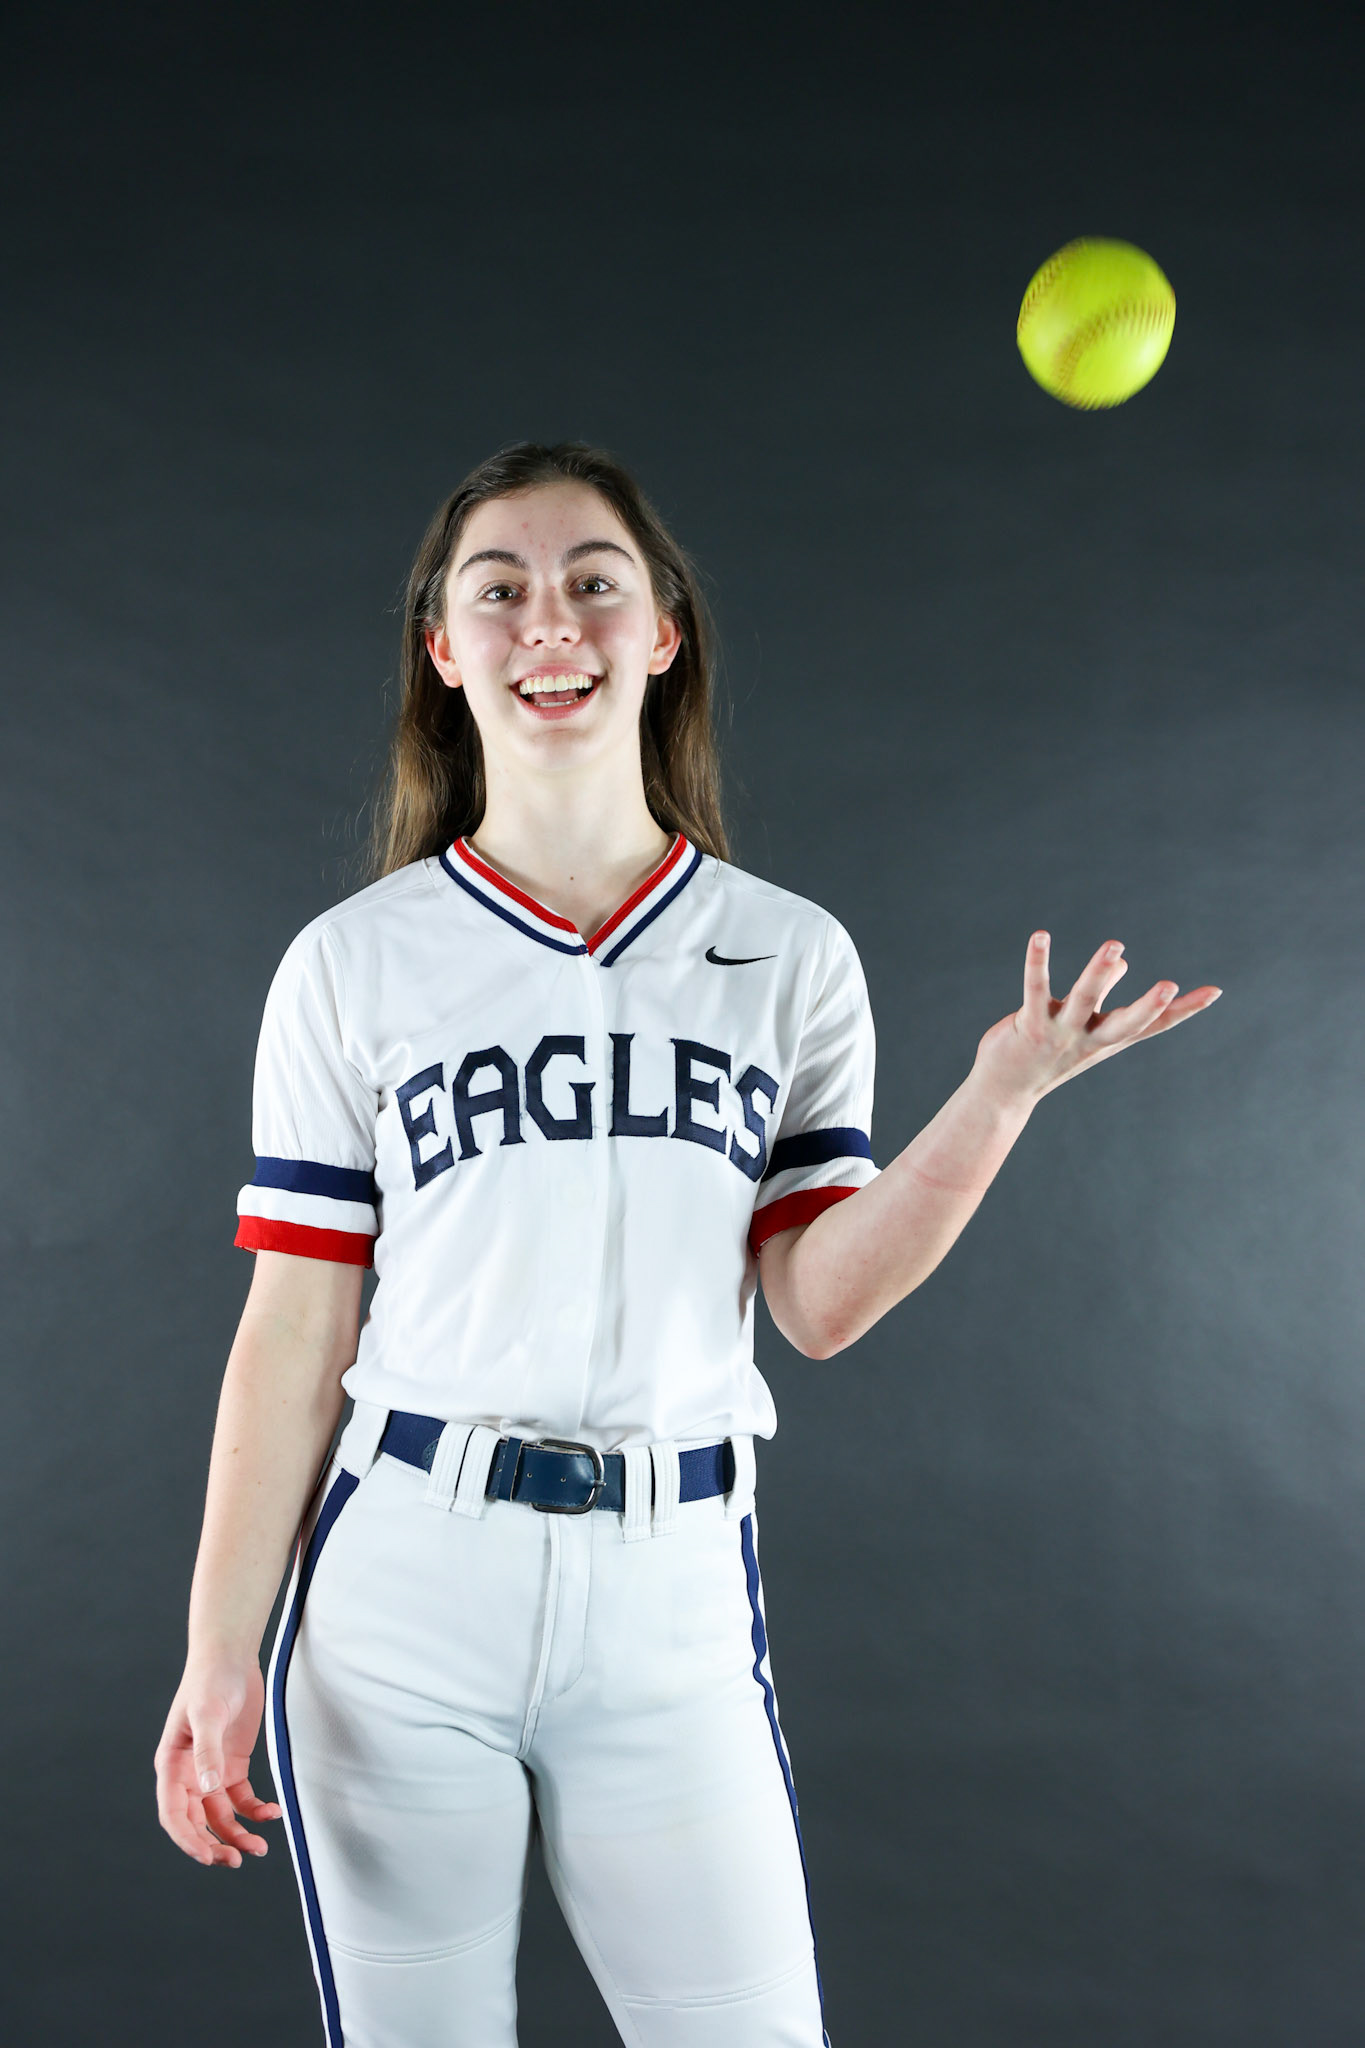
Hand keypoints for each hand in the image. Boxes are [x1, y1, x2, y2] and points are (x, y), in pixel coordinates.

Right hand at [154, 1654, 280, 1867]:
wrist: (231, 1657)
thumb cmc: (210, 1681)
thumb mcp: (208, 1714)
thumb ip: (207, 1752)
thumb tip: (207, 1790)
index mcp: (172, 1766)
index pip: (173, 1814)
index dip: (187, 1839)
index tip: (208, 1856)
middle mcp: (189, 1774)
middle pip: (197, 1822)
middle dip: (214, 1844)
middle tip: (237, 1860)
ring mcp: (211, 1771)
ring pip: (220, 1815)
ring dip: (236, 1834)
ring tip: (259, 1848)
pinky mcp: (233, 1764)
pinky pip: (241, 1798)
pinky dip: (254, 1810)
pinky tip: (273, 1813)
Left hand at [973, 932, 1222, 1108]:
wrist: (1004, 1091)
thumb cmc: (1046, 1052)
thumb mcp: (1082, 1026)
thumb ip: (1104, 993)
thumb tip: (1121, 962)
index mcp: (1107, 1039)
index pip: (1153, 1026)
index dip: (1184, 1010)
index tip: (1215, 992)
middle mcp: (1088, 1039)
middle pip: (1125, 1024)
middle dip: (1147, 1006)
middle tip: (1170, 986)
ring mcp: (1060, 1033)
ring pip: (1082, 1000)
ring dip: (1099, 973)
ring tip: (1114, 945)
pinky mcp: (1029, 1024)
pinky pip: (1035, 988)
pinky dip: (1038, 961)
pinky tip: (1040, 936)